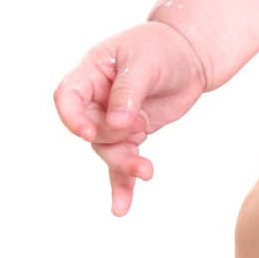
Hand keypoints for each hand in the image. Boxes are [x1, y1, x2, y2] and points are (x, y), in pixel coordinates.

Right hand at [53, 21, 207, 216]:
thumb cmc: (163, 48)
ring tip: (147, 171)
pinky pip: (122, 163)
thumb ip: (128, 92)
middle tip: (140, 130)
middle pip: (91, 129)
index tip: (89, 131)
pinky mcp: (134, 133)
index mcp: (90, 74)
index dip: (72, 117)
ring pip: (109, 149)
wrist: (191, 54)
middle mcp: (96, 100)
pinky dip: (123, 184)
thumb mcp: (145, 63)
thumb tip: (118, 124)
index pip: (67, 97)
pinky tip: (121, 209)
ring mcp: (114, 119)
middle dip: (114, 137)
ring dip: (125, 163)